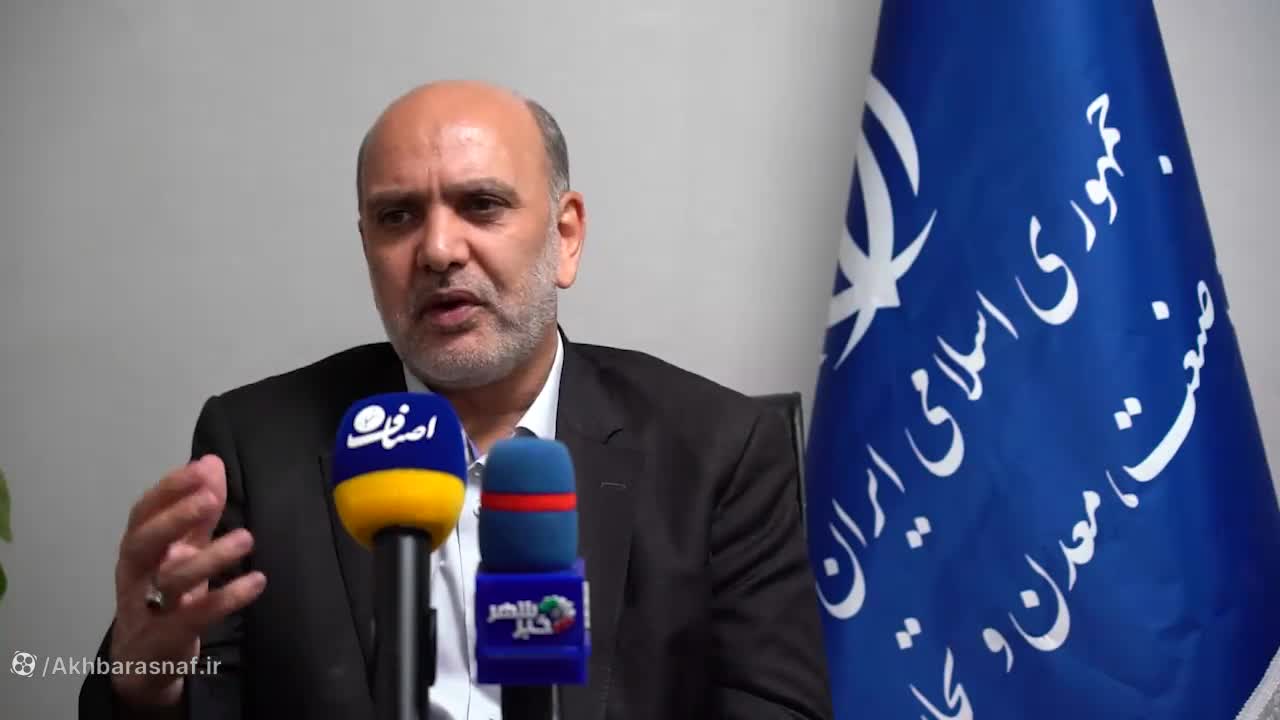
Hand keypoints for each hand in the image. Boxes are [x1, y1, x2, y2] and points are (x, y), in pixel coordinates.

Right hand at [108, 455, 265, 707]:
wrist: (144, 665)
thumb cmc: (163, 596)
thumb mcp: (181, 551)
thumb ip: (197, 512)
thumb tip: (211, 462)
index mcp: (137, 548)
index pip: (143, 513)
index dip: (169, 489)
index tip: (201, 469)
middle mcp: (136, 575)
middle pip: (143, 542)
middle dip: (175, 517)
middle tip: (211, 498)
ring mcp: (147, 608)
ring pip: (171, 579)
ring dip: (210, 557)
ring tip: (247, 538)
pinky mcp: (168, 638)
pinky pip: (195, 615)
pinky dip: (227, 597)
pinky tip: (256, 581)